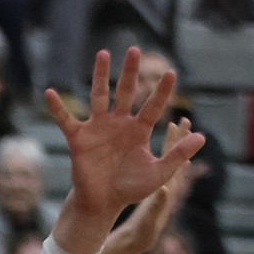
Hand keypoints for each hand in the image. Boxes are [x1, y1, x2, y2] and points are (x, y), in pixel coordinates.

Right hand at [46, 48, 204, 231]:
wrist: (103, 204)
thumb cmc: (129, 188)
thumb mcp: (158, 173)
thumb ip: (178, 155)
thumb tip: (202, 137)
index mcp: (138, 131)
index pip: (153, 107)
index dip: (162, 92)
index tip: (172, 74)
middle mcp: (119, 123)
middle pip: (126, 92)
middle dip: (130, 72)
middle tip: (135, 50)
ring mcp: (98, 127)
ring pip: (99, 95)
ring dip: (100, 75)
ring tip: (104, 54)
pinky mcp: (79, 137)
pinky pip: (66, 119)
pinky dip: (57, 108)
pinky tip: (50, 93)